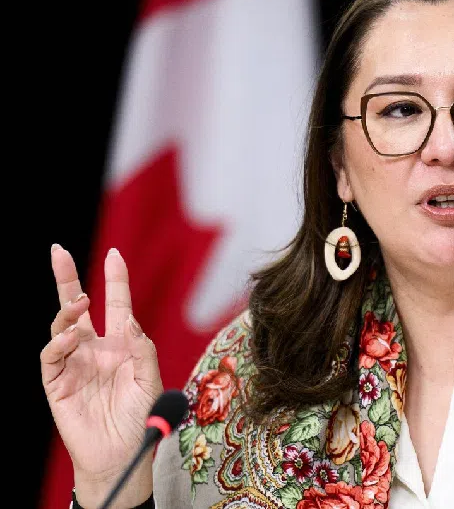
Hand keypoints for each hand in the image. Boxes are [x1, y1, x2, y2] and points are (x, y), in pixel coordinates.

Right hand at [40, 245, 162, 507]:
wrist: (123, 454)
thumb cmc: (141, 418)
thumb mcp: (151, 380)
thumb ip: (143, 350)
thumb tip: (129, 322)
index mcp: (121, 344)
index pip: (116, 305)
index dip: (115, 280)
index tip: (114, 253)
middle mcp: (94, 349)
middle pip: (75, 307)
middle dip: (66, 279)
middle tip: (58, 251)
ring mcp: (74, 364)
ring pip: (61, 328)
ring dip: (66, 311)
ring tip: (80, 302)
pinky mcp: (57, 384)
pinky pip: (51, 357)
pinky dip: (58, 344)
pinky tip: (70, 338)